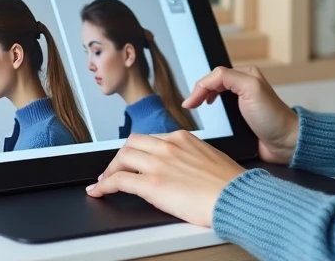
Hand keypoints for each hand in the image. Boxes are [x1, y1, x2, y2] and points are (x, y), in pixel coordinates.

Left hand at [85, 131, 244, 226]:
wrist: (235, 196)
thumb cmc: (228, 184)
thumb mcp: (209, 158)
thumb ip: (190, 157)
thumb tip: (182, 168)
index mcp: (182, 138)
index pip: (150, 139)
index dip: (137, 151)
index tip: (133, 159)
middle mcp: (168, 146)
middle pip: (131, 144)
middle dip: (120, 157)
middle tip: (115, 169)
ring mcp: (158, 164)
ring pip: (121, 158)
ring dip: (109, 170)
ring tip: (105, 181)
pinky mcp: (151, 184)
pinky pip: (118, 180)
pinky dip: (104, 185)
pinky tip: (99, 191)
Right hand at [184, 65, 298, 164]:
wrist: (285, 144)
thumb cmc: (272, 117)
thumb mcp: (250, 88)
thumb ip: (226, 78)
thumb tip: (202, 85)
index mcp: (245, 75)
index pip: (214, 75)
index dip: (200, 87)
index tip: (190, 103)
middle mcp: (242, 87)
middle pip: (212, 86)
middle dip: (200, 94)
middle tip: (190, 107)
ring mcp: (240, 105)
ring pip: (214, 101)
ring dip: (204, 106)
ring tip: (195, 114)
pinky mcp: (239, 121)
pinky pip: (220, 117)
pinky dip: (211, 120)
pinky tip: (208, 123)